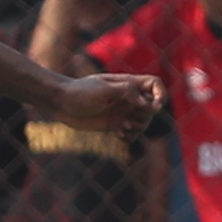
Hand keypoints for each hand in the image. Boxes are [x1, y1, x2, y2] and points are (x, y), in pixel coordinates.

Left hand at [47, 69, 165, 136]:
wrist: (61, 103)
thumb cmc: (80, 92)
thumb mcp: (103, 89)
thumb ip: (126, 91)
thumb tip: (146, 101)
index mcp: (128, 84)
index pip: (155, 84)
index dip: (160, 94)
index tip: (154, 105)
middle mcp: (128, 98)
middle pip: (152, 107)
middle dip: (146, 116)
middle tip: (128, 120)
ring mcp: (121, 111)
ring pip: (143, 122)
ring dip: (138, 128)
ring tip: (122, 128)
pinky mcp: (114, 124)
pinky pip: (131, 133)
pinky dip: (130, 136)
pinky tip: (118, 135)